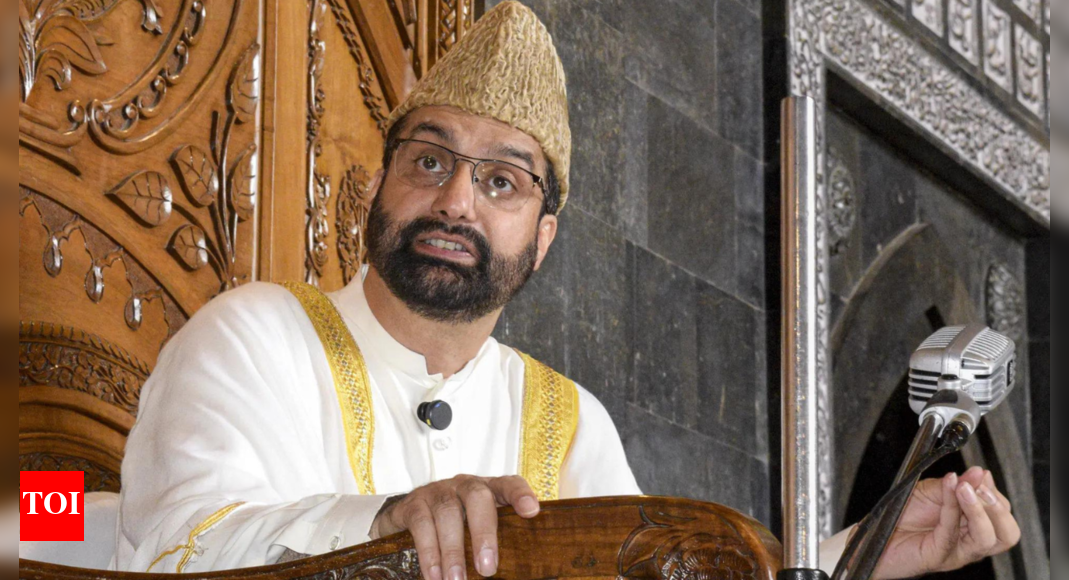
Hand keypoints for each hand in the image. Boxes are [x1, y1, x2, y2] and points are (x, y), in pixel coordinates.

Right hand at [369, 475, 539, 579]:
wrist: (407, 515)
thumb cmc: (456, 525)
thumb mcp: (477, 528)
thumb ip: (497, 542)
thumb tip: (513, 575)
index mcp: (487, 489)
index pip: (508, 484)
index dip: (520, 494)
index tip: (532, 511)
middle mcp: (464, 485)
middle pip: (477, 498)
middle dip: (483, 533)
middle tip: (487, 568)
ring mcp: (438, 491)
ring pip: (447, 513)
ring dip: (453, 551)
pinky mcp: (414, 504)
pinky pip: (421, 525)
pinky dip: (429, 553)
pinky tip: (434, 576)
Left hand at [874, 467, 1020, 578]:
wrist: (876, 532)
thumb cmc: (903, 514)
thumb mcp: (932, 491)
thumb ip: (956, 484)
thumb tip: (979, 472)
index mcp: (974, 525)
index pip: (1002, 514)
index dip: (995, 493)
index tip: (982, 474)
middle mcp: (970, 541)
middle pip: (1007, 533)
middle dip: (999, 507)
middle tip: (982, 486)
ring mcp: (957, 552)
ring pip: (987, 538)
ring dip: (979, 509)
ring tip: (966, 488)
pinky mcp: (939, 556)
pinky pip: (952, 532)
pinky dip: (952, 507)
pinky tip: (950, 489)